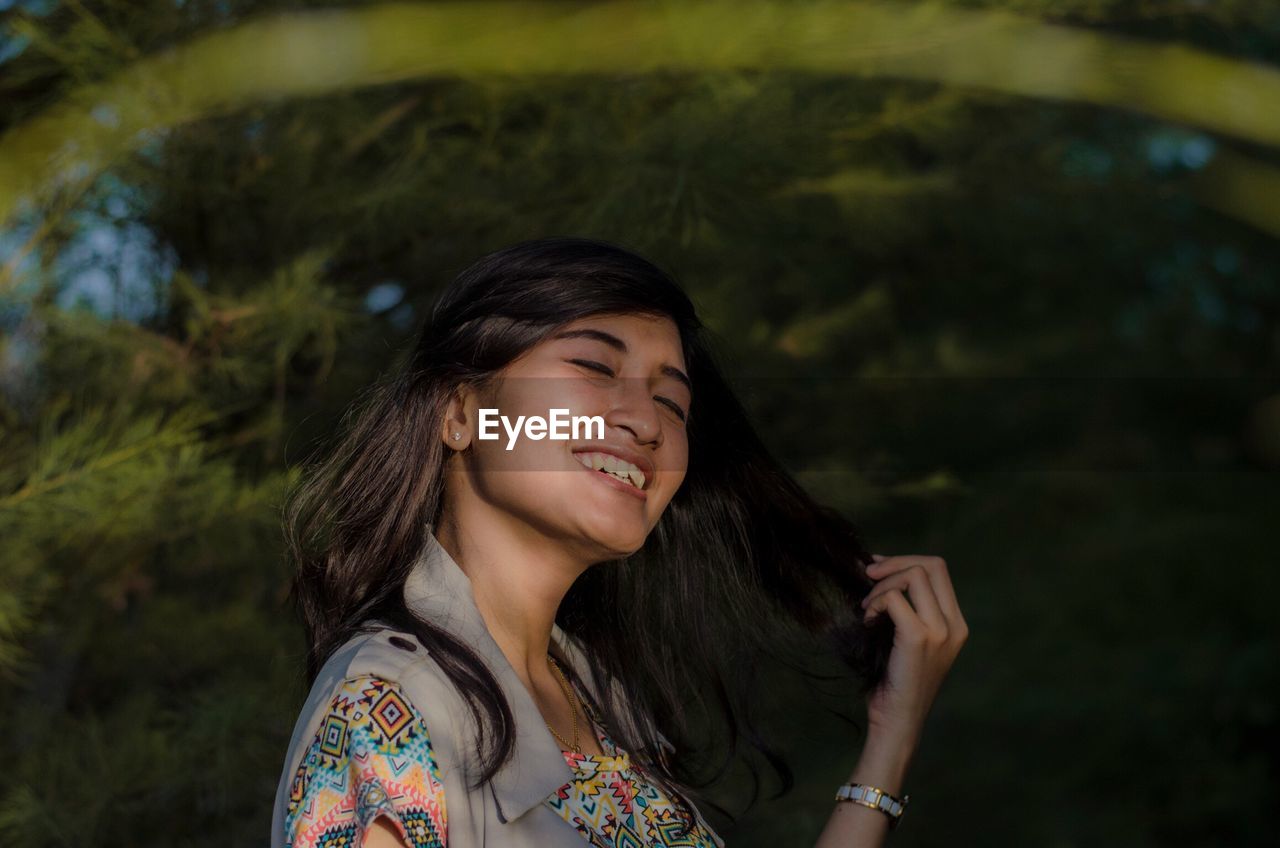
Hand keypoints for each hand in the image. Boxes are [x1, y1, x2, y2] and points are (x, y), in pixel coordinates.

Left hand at [859, 554, 967, 746]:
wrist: (897, 723)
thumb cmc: (895, 682)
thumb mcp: (907, 640)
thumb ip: (905, 609)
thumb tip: (875, 569)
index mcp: (956, 624)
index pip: (938, 570)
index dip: (905, 561)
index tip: (877, 569)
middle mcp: (954, 626)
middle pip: (931, 565)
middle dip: (894, 562)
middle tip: (867, 575)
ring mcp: (941, 632)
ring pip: (914, 575)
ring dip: (882, 585)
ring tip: (867, 609)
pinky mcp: (919, 639)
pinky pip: (895, 599)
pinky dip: (876, 602)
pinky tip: (867, 621)